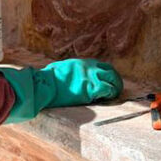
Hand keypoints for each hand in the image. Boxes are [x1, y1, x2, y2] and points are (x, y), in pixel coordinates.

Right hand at [0, 58, 122, 123]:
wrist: (44, 85)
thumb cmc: (49, 80)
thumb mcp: (63, 69)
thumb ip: (73, 71)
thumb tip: (74, 76)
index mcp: (82, 63)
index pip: (102, 66)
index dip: (108, 74)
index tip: (108, 81)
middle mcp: (89, 68)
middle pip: (111, 71)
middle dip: (115, 80)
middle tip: (116, 88)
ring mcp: (90, 77)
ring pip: (112, 80)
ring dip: (115, 87)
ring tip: (113, 94)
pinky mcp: (90, 89)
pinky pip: (107, 90)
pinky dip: (109, 94)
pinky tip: (107, 98)